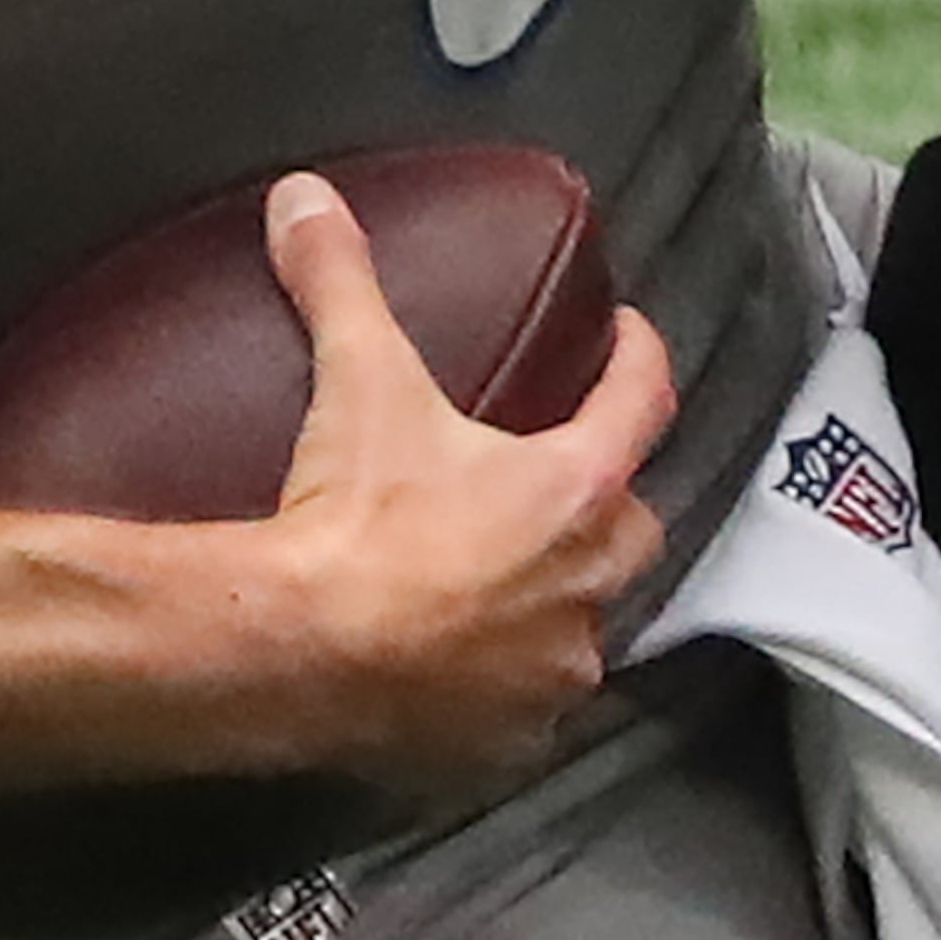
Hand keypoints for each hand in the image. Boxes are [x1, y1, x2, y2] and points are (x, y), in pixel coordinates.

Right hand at [253, 171, 673, 800]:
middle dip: (602, 506)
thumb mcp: (358, 384)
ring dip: (550, 603)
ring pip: (578, 629)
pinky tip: (458, 669)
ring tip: (498, 581)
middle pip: (629, 530)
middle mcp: (587, 586)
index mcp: (577, 492)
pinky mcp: (506, 742)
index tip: (631, 338)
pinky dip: (499, 688)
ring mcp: (552, 674)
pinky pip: (523, 711)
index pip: (642, 404)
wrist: (298, 653)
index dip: (639, 361)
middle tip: (554, 481)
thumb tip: (305, 197)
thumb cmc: (354, 520)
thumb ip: (339, 281)